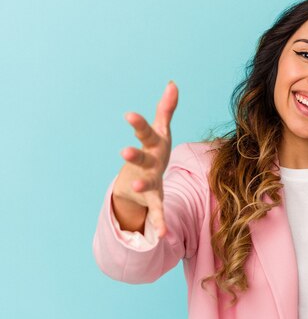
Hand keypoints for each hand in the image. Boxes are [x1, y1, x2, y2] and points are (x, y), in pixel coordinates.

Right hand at [112, 81, 178, 237]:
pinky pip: (158, 211)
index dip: (138, 124)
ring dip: (143, 186)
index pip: (145, 133)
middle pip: (141, 158)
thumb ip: (167, 109)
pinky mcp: (153, 199)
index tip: (128, 114)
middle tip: (124, 152)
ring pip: (147, 184)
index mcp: (151, 146)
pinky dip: (161, 222)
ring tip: (139, 189)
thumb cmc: (152, 152)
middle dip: (133, 155)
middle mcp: (146, 164)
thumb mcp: (160, 131)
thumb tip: (173, 83)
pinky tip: (164, 234)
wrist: (136, 184)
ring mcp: (147, 182)